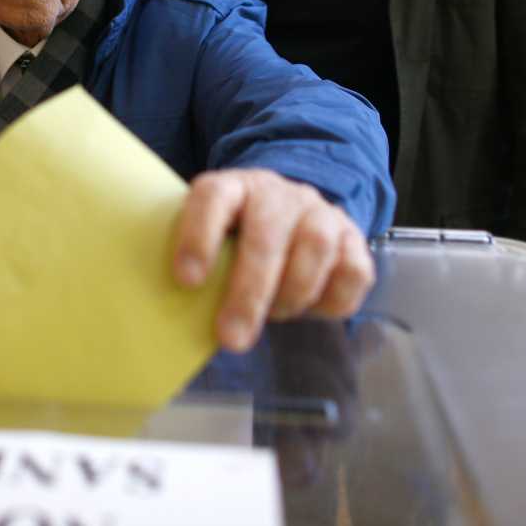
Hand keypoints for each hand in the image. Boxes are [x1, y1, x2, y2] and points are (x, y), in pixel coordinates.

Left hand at [171, 169, 374, 352]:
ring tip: (275, 316)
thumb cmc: (239, 241)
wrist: (290, 215)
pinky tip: (311, 309)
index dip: (199, 235)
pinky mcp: (353, 239)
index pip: (214, 196)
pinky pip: (353, 272)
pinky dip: (332, 301)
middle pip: (266, 233)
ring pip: (315, 247)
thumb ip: (199, 266)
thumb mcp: (213, 242)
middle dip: (249, 292)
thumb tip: (171, 315)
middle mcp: (279, 194)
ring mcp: (320, 214)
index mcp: (234, 187)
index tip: (187, 281)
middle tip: (231, 337)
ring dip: (292, 294)